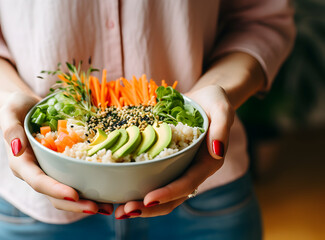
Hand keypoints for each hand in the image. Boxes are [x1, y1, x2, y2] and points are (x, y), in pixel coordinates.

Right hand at [0, 92, 113, 214]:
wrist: (25, 107)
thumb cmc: (15, 108)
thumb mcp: (9, 112)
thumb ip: (10, 128)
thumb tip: (17, 148)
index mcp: (21, 164)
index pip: (38, 181)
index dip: (55, 190)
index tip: (74, 195)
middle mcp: (35, 173)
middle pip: (54, 195)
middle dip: (75, 204)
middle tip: (97, 208)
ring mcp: (48, 172)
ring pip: (66, 194)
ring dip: (86, 202)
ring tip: (108, 207)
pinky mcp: (60, 168)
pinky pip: (74, 181)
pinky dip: (90, 189)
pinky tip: (108, 193)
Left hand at [114, 85, 233, 218]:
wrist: (203, 99)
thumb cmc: (214, 101)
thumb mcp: (221, 108)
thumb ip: (222, 127)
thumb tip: (217, 151)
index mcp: (207, 163)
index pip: (187, 183)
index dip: (168, 193)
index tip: (148, 200)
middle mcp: (193, 171)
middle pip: (173, 198)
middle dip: (149, 207)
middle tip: (124, 211)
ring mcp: (180, 169)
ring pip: (162, 194)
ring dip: (141, 204)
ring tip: (118, 210)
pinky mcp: (168, 163)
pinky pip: (154, 180)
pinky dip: (138, 188)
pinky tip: (119, 193)